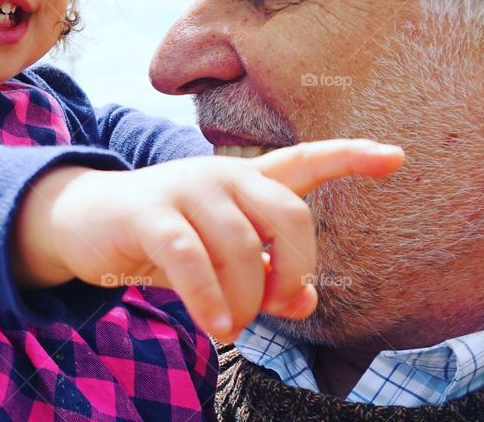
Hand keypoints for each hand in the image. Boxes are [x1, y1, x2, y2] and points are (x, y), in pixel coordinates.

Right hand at [13, 139, 403, 341]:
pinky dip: (209, 299)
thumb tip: (303, 302)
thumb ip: (267, 275)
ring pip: (240, 246)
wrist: (86, 223)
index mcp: (245, 180)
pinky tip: (216, 326)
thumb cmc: (166, 242)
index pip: (305, 161)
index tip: (397, 158)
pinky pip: (191, 257)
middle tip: (278, 306)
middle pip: (287, 215)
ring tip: (233, 326)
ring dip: (245, 298)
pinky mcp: (150, 211)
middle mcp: (221, 174)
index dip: (351, 157)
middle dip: (295, 269)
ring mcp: (185, 188)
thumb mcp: (222, 261)